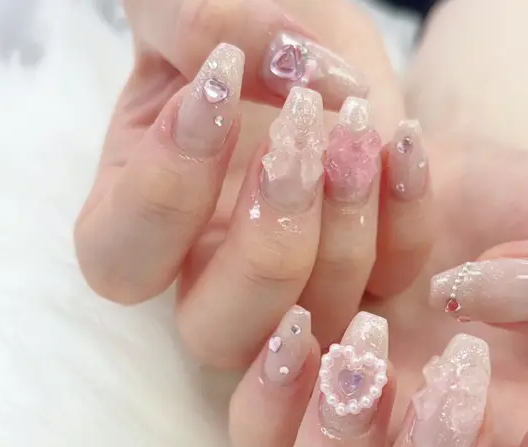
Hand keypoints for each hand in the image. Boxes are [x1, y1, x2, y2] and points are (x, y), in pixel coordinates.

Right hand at [74, 0, 429, 359]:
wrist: (300, 44)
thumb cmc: (229, 33)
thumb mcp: (193, 4)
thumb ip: (196, 21)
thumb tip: (288, 73)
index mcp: (141, 226)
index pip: (122, 261)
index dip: (164, 196)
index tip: (212, 96)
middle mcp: (212, 277)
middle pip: (216, 333)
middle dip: (266, 248)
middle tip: (295, 141)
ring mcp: (296, 286)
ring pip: (314, 318)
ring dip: (344, 231)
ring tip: (355, 123)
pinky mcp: (368, 270)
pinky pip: (391, 277)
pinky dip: (406, 219)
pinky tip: (402, 141)